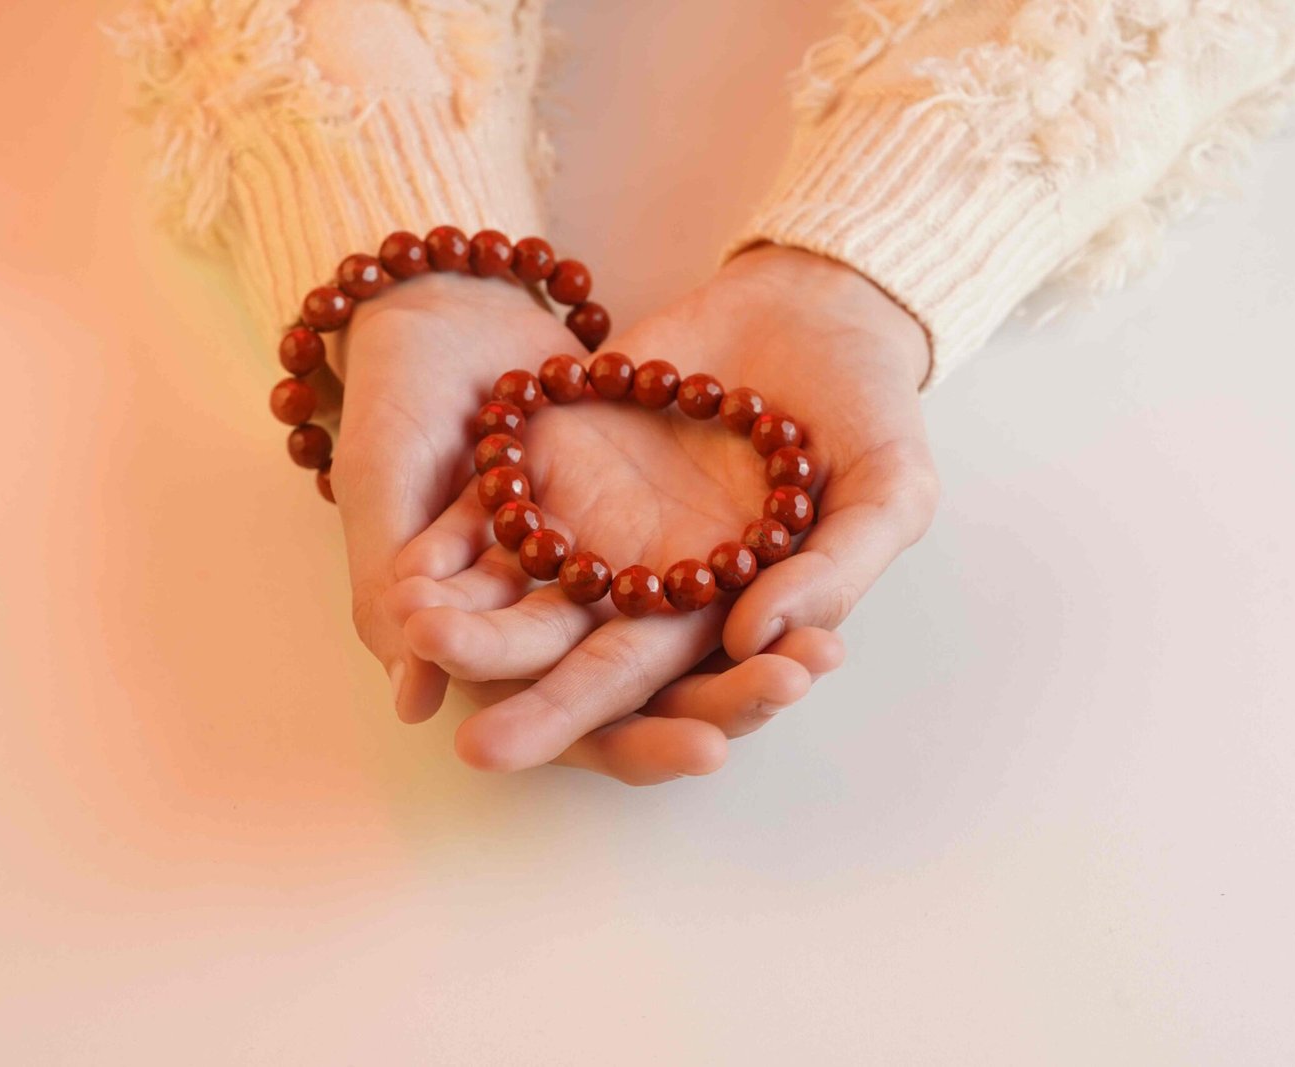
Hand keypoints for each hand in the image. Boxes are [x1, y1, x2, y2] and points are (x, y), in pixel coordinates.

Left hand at [394, 246, 938, 775]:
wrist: (814, 306)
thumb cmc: (870, 411)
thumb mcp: (889, 492)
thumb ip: (834, 569)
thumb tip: (753, 637)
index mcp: (725, 615)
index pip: (665, 692)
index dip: (623, 727)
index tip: (595, 755)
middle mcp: (650, 586)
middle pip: (579, 659)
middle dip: (528, 702)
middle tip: (478, 747)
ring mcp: (600, 524)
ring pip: (523, 592)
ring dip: (470, 622)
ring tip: (419, 633)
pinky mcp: (559, 461)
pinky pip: (496, 507)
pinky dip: (450, 541)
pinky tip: (404, 567)